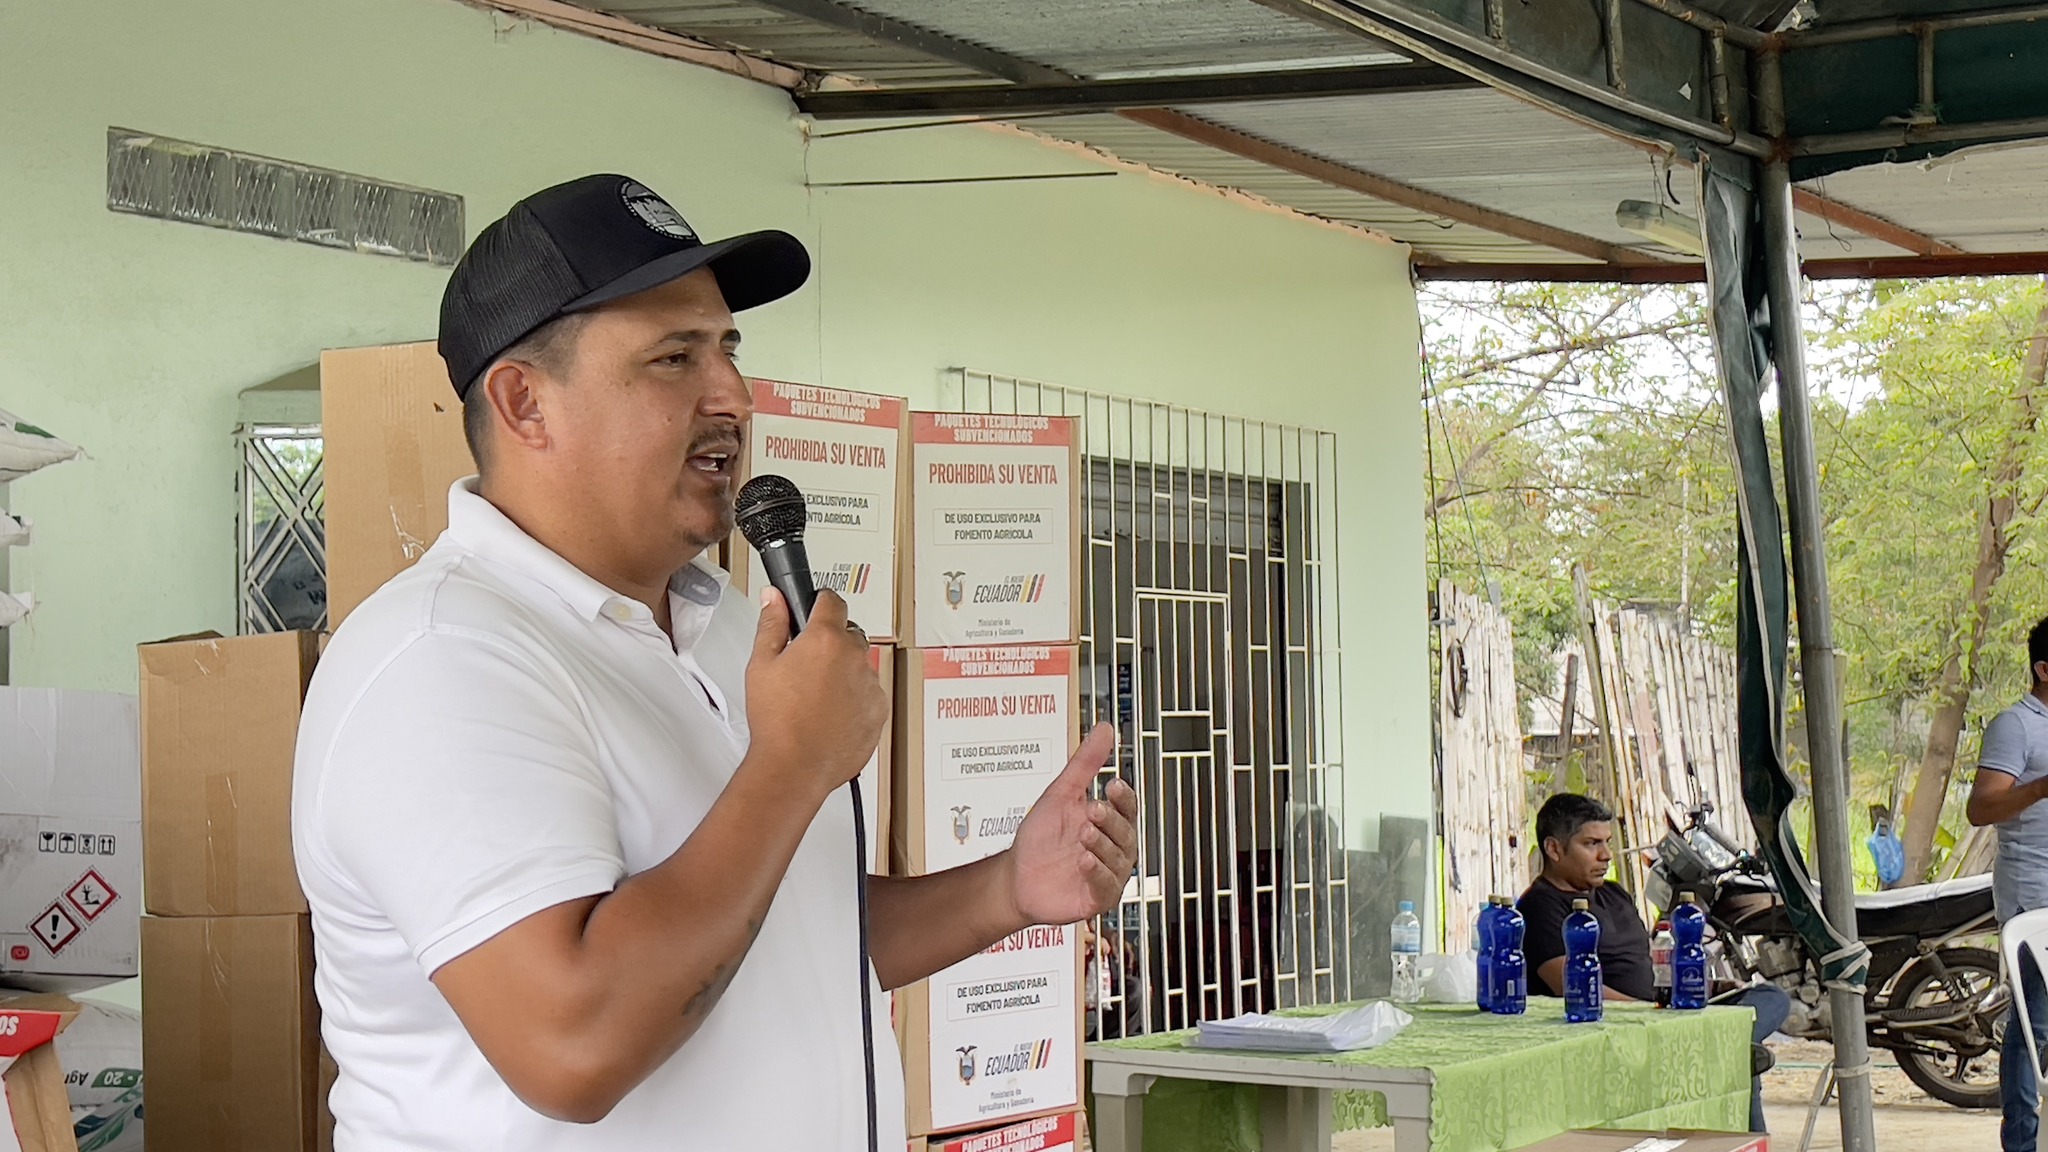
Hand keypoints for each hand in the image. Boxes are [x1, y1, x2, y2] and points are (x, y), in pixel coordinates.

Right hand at [743, 588, 884, 800]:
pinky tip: (830, 715)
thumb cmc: (778, 721)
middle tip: (806, 666)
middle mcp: (855, 658)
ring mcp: (870, 686)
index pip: (832, 601)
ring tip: (815, 698)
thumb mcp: (762, 664)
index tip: (814, 610)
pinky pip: (869, 696)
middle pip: (848, 635)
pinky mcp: (879, 711)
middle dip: (830, 644)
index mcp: (826, 639)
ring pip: (859, 667)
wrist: (796, 767)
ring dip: (844, 674)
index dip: (820, 603)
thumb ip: (772, 623)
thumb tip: (775, 598)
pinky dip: (855, 701)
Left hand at [1003, 724, 1137, 926]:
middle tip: (1094, 809)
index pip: (1127, 807)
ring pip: (1118, 859)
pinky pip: (1106, 886)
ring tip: (1085, 833)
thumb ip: (1085, 764)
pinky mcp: (1096, 898)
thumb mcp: (1061, 794)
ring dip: (1103, 844)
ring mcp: (1106, 873)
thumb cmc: (1039, 838)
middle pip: (1126, 832)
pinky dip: (1098, 873)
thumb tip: (1104, 730)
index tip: (1113, 784)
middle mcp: (1111, 848)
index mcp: (1108, 822)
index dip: (1123, 797)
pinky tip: (1085, 860)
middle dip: (1112, 820)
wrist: (1015, 877)